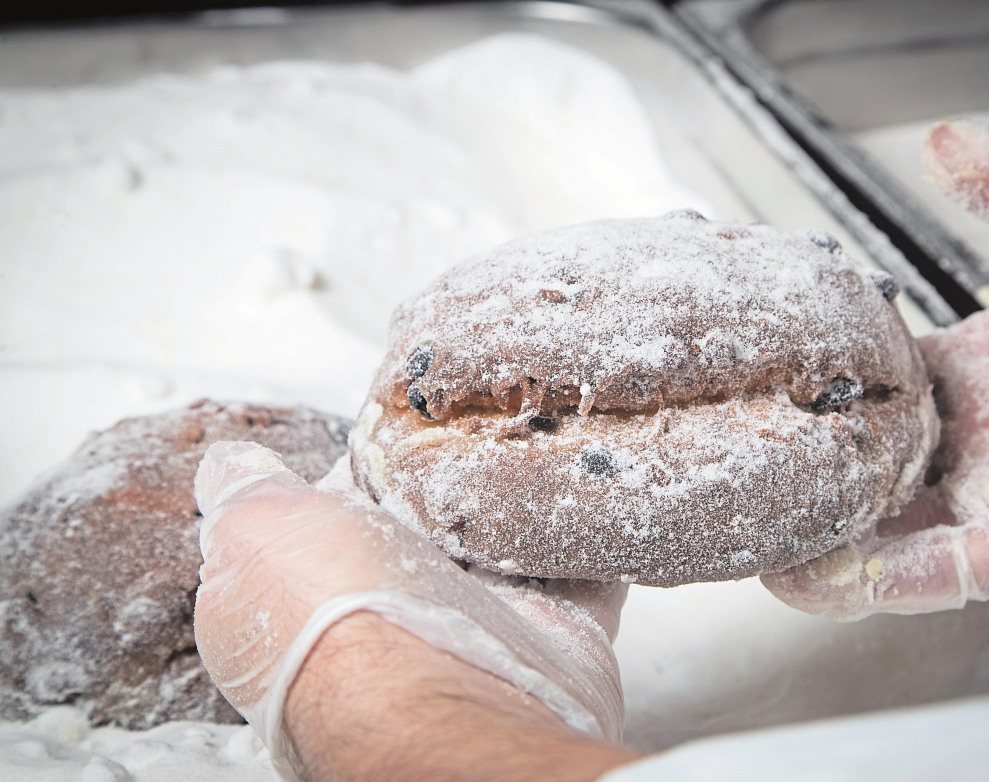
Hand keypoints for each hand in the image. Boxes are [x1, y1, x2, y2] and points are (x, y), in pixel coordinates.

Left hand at [193, 441, 638, 780]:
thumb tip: (231, 466)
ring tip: (544, 419)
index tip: (401, 402)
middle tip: (483, 396)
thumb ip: (245, 491)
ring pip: (509, 534)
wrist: (443, 700)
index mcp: (319, 582)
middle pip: (434, 513)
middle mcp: (398, 605)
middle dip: (457, 460)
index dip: (369, 450)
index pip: (343, 499)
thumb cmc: (337, 618)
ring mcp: (479, 619)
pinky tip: (599, 477)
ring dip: (526, 486)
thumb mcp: (253, 531)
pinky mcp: (555, 630)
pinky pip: (583, 565)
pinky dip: (591, 528)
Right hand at [763, 120, 988, 619]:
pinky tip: (800, 574)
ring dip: (815, 531)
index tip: (768, 370)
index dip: (826, 376)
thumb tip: (948, 145)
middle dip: (807, 459)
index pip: (888, 376)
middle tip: (733, 454)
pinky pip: (926, 575)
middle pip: (871, 456)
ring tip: (742, 528)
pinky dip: (859, 582)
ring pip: (883, 526)